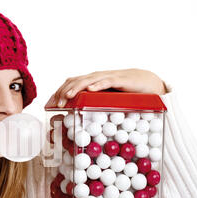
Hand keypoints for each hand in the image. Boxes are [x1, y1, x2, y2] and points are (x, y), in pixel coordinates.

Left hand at [52, 68, 166, 107]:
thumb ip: (93, 105)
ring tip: (67, 96)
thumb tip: (79, 120)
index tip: (50, 104)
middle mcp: (96, 77)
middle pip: (75, 81)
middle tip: (56, 104)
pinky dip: (97, 84)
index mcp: (91, 82)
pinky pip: (106, 81)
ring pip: (87, 80)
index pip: (71, 83)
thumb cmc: (124, 92)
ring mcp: (107, 77)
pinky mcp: (119, 80)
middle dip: (64, 92)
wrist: (146, 82)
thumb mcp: (105, 99)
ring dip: (76, 88)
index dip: (59, 92)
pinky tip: (89, 89)